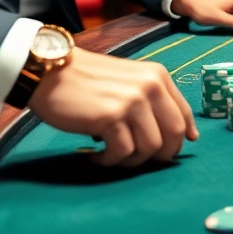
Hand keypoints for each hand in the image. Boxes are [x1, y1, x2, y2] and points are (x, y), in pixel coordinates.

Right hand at [28, 48, 196, 166]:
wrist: (49, 73)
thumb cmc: (87, 79)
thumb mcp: (127, 81)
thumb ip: (150, 101)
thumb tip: (178, 134)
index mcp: (158, 76)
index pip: (183, 113)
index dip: (183, 136)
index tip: (175, 149)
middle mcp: (150, 87)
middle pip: (173, 135)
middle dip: (160, 155)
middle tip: (138, 159)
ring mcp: (132, 102)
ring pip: (150, 148)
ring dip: (131, 160)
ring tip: (112, 156)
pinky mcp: (111, 118)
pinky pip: (122, 152)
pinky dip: (109, 161)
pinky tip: (96, 156)